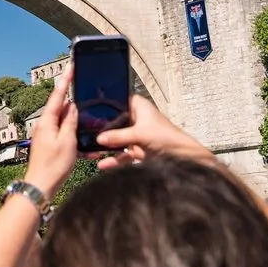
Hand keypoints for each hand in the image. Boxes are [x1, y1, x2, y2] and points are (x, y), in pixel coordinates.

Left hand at [23, 67, 78, 198]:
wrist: (41, 186)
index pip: (57, 96)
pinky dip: (71, 133)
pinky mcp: (48, 144)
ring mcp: (45, 135)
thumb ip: (71, 122)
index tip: (70, 67)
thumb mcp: (67, 141)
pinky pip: (62, 133)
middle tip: (83, 92)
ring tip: (85, 120)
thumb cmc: (53, 166)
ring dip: (74, 120)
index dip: (65, 81)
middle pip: (60, 108)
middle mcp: (44, 126)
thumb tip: (73, 107)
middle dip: (73, 102)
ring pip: (63, 121)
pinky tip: (81, 140)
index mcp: (47, 121)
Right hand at [95, 95, 213, 169]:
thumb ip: (118, 136)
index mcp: (138, 107)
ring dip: (106, 146)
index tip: (89, 108)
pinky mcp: (137, 150)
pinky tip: (102, 165)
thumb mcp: (140, 134)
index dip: (105, 104)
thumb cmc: (166, 137)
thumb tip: (99, 138)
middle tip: (84, 131)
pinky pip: (121, 154)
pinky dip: (113, 160)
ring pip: (116, 139)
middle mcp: (136, 119)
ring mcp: (135, 135)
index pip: (118, 101)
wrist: (183, 158)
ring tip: (90, 151)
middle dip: (102, 129)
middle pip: (114, 122)